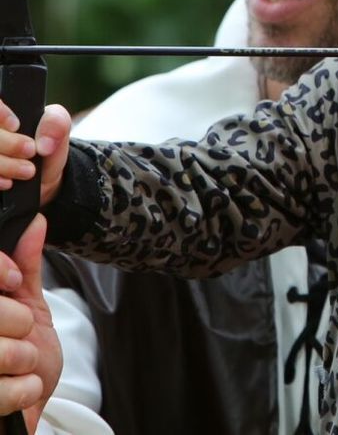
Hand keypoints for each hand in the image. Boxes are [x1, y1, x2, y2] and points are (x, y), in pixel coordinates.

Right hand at [0, 102, 70, 206]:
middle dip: (8, 144)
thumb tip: (44, 142)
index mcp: (3, 111)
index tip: (16, 125)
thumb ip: (56, 122)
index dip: (0, 114)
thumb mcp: (59, 128)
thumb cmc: (46, 143)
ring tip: (29, 170)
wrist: (43, 176)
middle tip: (31, 150)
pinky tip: (9, 182)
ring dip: (4, 164)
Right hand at [0, 214, 61, 431]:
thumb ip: (26, 268)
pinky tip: (22, 389)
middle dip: (16, 322)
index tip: (12, 283)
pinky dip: (23, 389)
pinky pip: (0, 392)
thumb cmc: (23, 357)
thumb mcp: (28, 307)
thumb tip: (36, 222)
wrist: (24, 413)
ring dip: (23, 358)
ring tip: (24, 364)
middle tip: (23, 334)